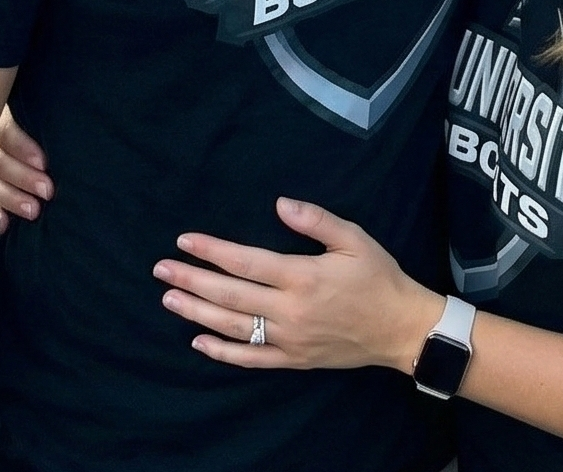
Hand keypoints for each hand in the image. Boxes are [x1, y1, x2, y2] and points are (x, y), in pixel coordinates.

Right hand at [0, 104, 52, 231]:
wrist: (59, 143)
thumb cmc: (60, 124)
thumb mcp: (54, 117)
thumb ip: (53, 120)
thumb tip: (71, 123)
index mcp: (8, 120)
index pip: (6, 132)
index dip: (22, 148)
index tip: (44, 163)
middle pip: (0, 162)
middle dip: (24, 178)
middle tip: (48, 190)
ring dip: (13, 199)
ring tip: (35, 211)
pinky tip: (5, 226)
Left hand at [155, 197, 441, 373]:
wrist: (400, 328)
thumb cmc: (378, 276)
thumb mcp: (353, 237)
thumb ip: (315, 219)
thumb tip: (280, 203)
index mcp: (302, 276)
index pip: (245, 262)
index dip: (212, 251)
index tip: (184, 240)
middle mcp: (290, 311)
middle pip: (230, 295)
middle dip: (191, 281)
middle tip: (161, 270)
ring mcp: (289, 339)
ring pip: (233, 327)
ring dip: (197, 314)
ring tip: (169, 300)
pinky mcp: (294, 359)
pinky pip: (251, 359)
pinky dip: (223, 352)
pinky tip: (199, 342)